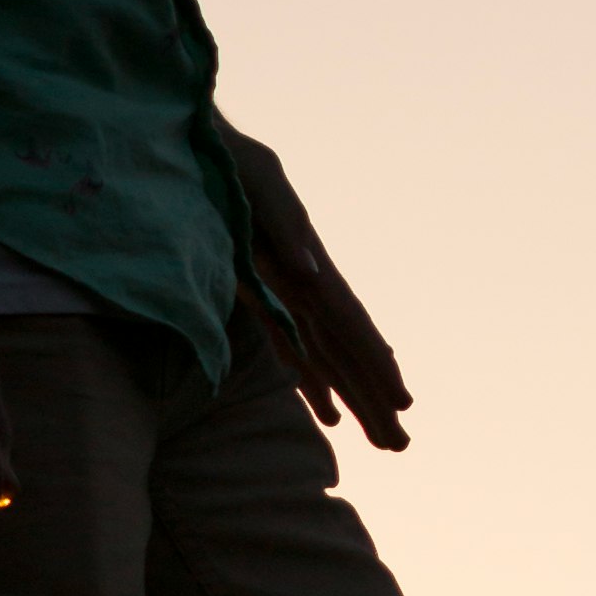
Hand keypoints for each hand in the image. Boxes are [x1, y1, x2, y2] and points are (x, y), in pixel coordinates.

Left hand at [219, 128, 411, 449]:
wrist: (192, 149)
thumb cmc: (225, 160)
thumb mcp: (256, 181)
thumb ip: (285, 225)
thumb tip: (316, 275)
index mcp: (311, 260)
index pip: (350, 322)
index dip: (376, 361)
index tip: (403, 399)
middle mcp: (307, 286)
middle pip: (346, 353)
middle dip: (374, 398)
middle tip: (401, 445)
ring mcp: (287, 296)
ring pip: (326, 360)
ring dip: (353, 400)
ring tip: (383, 442)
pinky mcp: (261, 300)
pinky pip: (293, 353)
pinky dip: (313, 386)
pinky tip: (329, 416)